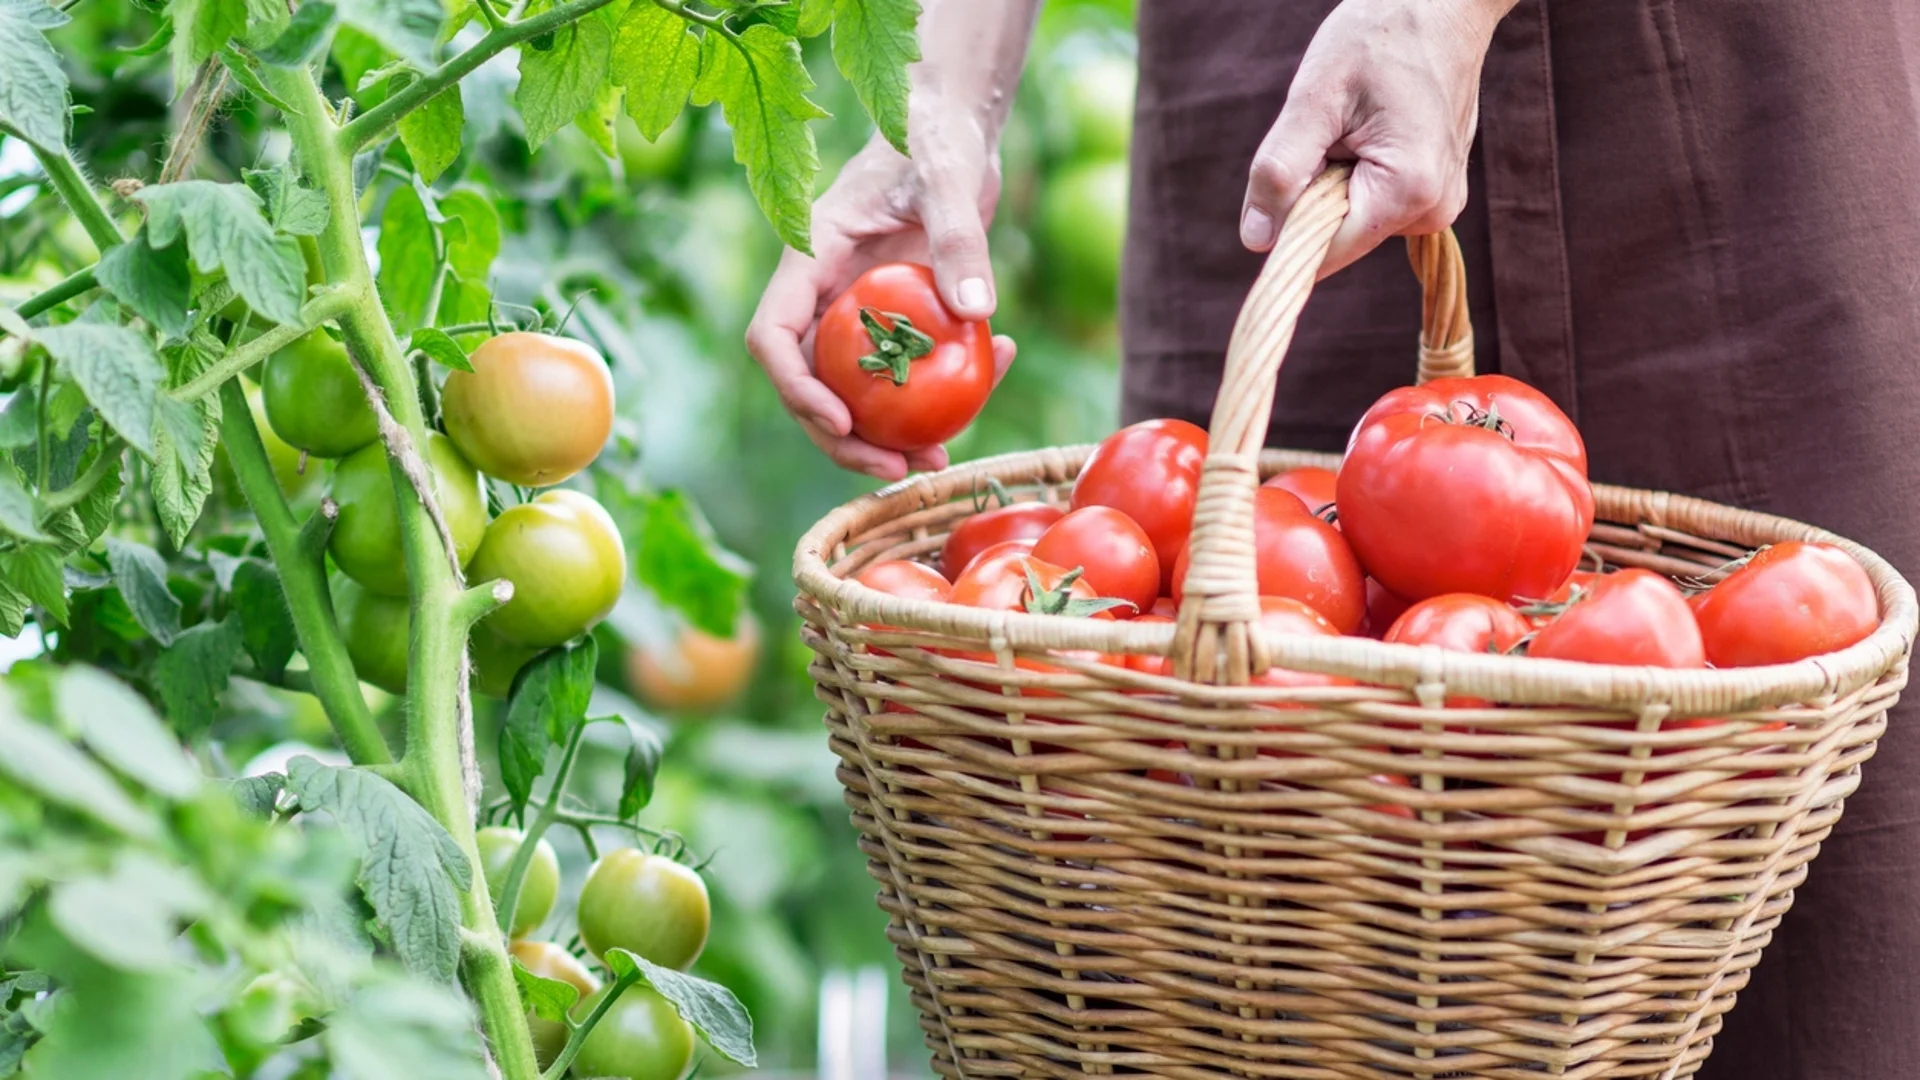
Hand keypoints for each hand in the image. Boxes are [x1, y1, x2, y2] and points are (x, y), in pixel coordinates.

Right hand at [746, 123, 1016, 480]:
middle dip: (843, 437)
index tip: (842, 419)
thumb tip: (975, 312)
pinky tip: (992, 382)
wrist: (953, 129)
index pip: (773, 335)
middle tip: (897, 468)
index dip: (796, 388)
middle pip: (808, 383)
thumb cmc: (936, 137)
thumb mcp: (948, 177)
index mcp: (809, 258)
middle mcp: (823, 293)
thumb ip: (958, 236)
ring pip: (852, 391)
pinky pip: (904, 372)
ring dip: (887, 435)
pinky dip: (938, 392)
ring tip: (938, 460)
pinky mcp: (894, 321)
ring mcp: (856, 311)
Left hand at [1239, 0, 1514, 274]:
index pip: (1326, 253)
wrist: (1440, 4)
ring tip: (1356, 124)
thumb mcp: (1315, 98)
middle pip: (1340, 236)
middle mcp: (1434, 210)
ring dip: (1336, 181)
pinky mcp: (1437, 191)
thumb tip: (1256, 239)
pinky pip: (1375, 203)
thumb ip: (1281, 171)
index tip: (1277, 187)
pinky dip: (1357, 174)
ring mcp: (1441, 202)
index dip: (1287, 231)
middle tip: (1331, 131)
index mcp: (1409, 192)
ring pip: (1354, 220)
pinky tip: (1371, 129)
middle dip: (1315, 193)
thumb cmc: (1378, 37)